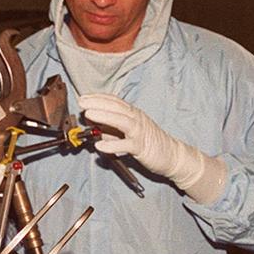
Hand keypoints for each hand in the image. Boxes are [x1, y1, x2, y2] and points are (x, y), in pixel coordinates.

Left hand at [79, 93, 224, 202]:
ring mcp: (140, 133)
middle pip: (117, 107)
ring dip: (104, 116)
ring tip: (88, 114)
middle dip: (98, 103)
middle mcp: (137, 119)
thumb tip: (93, 123)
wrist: (172, 155)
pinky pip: (127, 145)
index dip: (99, 97)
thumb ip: (111, 128)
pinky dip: (112, 145)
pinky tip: (100, 146)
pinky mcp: (142, 148)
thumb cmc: (149, 142)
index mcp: (133, 114)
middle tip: (82, 101)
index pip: (115, 101)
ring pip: (122, 121)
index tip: (84, 97)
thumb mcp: (128, 132)